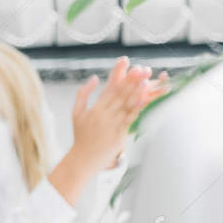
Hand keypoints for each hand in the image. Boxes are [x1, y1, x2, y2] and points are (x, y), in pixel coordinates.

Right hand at [50, 58, 167, 200]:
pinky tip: (144, 101)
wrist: (82, 159)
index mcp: (94, 108)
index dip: (119, 75)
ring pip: (126, 105)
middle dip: (131, 80)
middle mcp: (103, 114)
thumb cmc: (80, 136)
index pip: (109, 88)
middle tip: (142, 68)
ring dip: (136, 92)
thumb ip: (82, 94)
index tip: (127, 63)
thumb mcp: (76, 113)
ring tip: (146, 80)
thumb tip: (94, 77)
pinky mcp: (119, 135)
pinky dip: (137, 110)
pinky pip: (130, 120)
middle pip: (120, 94)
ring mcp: (111, 125)